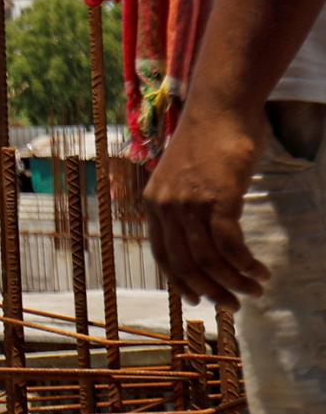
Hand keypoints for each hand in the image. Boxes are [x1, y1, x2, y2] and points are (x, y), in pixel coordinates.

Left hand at [144, 106, 268, 308]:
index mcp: (154, 204)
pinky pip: (229, 244)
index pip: (163, 255)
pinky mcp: (216, 198)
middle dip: (211, 290)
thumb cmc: (210, 140)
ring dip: (233, 281)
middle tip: (234, 306)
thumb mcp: (186, 176)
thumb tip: (201, 234)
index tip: (198, 300)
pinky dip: (245, 264)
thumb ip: (186, 203)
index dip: (180, 281)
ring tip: (254, 291)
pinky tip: (260, 271)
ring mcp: (189, 203)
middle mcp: (165, 207)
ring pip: (208, 259)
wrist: (220, 108)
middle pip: (185, 264)